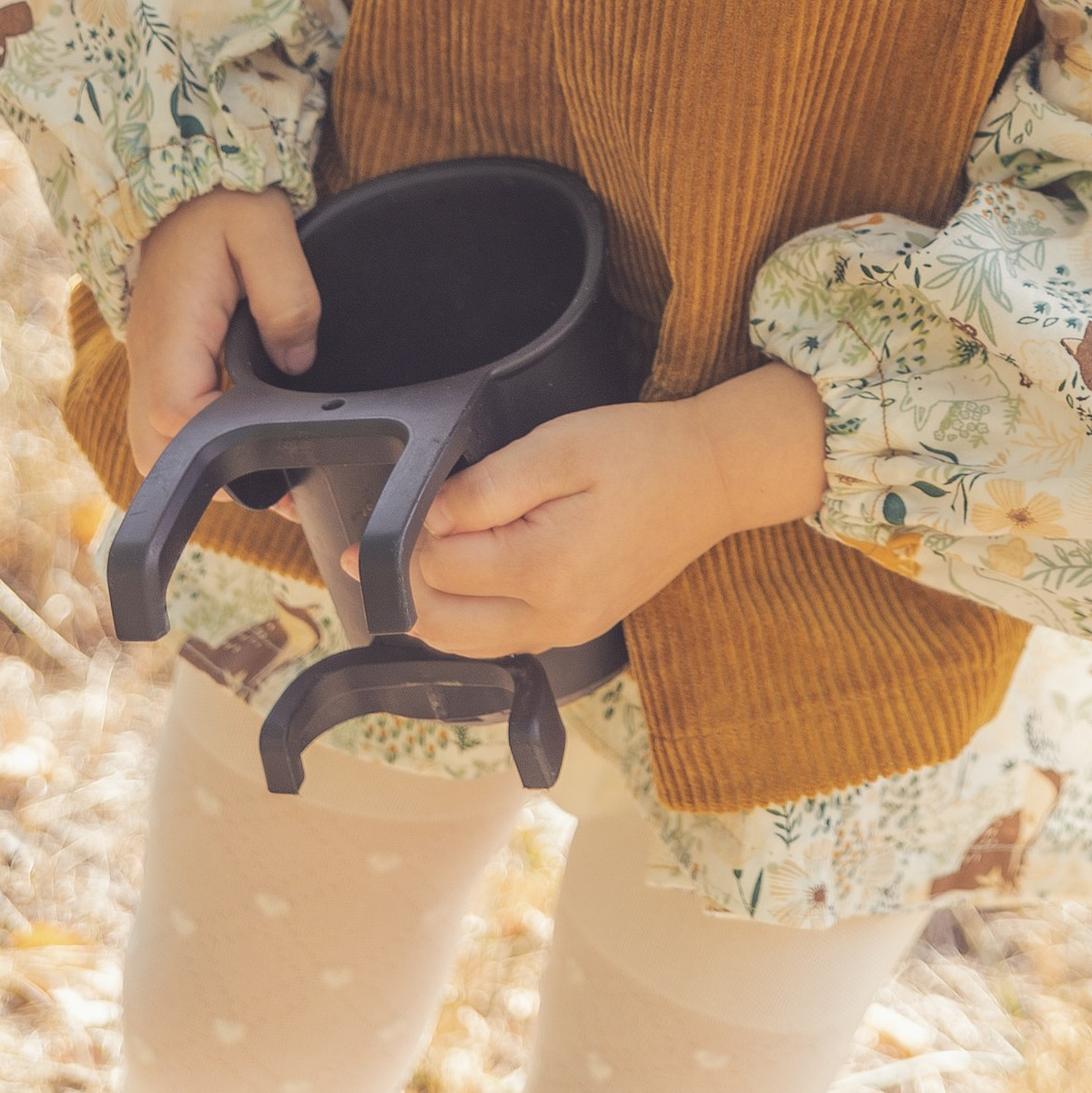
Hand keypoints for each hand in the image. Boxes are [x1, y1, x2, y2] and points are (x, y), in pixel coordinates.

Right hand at [123, 187, 320, 472]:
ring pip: (154, 447)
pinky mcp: (160, 366)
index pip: (179, 419)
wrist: (182, 183)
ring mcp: (149, 367)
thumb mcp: (266, 231)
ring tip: (267, 467)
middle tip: (279, 475)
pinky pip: (164, 425)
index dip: (225, 446)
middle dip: (210, 474)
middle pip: (157, 452)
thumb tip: (297, 361)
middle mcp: (148, 360)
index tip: (279, 451)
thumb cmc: (221, 202)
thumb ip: (287, 297)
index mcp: (169, 333)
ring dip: (199, 463)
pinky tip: (245, 437)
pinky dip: (195, 442)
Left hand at [376, 363, 827, 656]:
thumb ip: (487, 488)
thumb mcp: (559, 448)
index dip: (404, 540)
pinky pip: (500, 641)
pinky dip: (466, 619)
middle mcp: (553, 618)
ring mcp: (568, 631)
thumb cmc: (642, 451)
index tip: (385, 513)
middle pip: (441, 624)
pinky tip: (460, 580)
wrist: (713, 478)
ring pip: (466, 644)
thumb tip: (427, 518)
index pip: (438, 571)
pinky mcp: (579, 629)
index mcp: (544, 571)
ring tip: (410, 561)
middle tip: (378, 543)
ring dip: (430, 608)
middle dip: (403, 584)